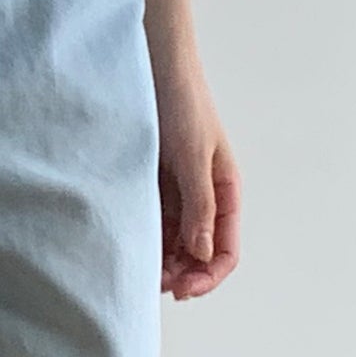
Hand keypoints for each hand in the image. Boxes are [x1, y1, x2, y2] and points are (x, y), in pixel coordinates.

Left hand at [154, 63, 240, 299]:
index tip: (182, 290)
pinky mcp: (153, 183)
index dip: (207, 276)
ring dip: (161, 260)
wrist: (154, 66)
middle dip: (180, 274)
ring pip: (174, 241)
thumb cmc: (182, 103)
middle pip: (198, 252)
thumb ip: (199, 205)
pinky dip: (146, 238)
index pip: (226, 249)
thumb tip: (201, 252)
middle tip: (152, 286)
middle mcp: (205, 196)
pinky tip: (130, 247)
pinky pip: (153, 221)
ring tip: (139, 271)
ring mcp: (178, 191)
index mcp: (226, 191)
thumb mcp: (193, 156)